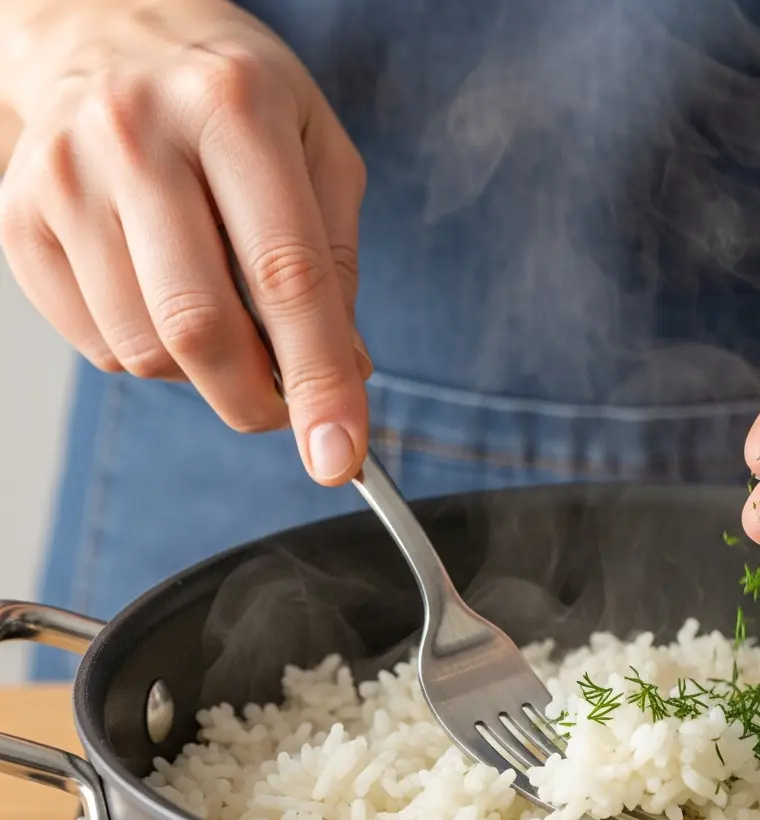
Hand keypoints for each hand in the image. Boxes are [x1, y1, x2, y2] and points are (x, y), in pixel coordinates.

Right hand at [0, 0, 370, 484]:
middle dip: (255, 400)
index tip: (341, 455)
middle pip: (200, 325)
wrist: (109, 30)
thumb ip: (336, 262)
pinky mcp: (18, 219)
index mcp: (235, 109)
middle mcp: (138, 136)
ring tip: (230, 326)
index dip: (318, 379)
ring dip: (204, 376)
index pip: (286, 275)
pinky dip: (150, 356)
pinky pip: (96, 344)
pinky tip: (170, 300)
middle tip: (286, 411)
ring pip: (143, 348)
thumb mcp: (320, 150)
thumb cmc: (236, 97)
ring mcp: (65, 177)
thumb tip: (344, 373)